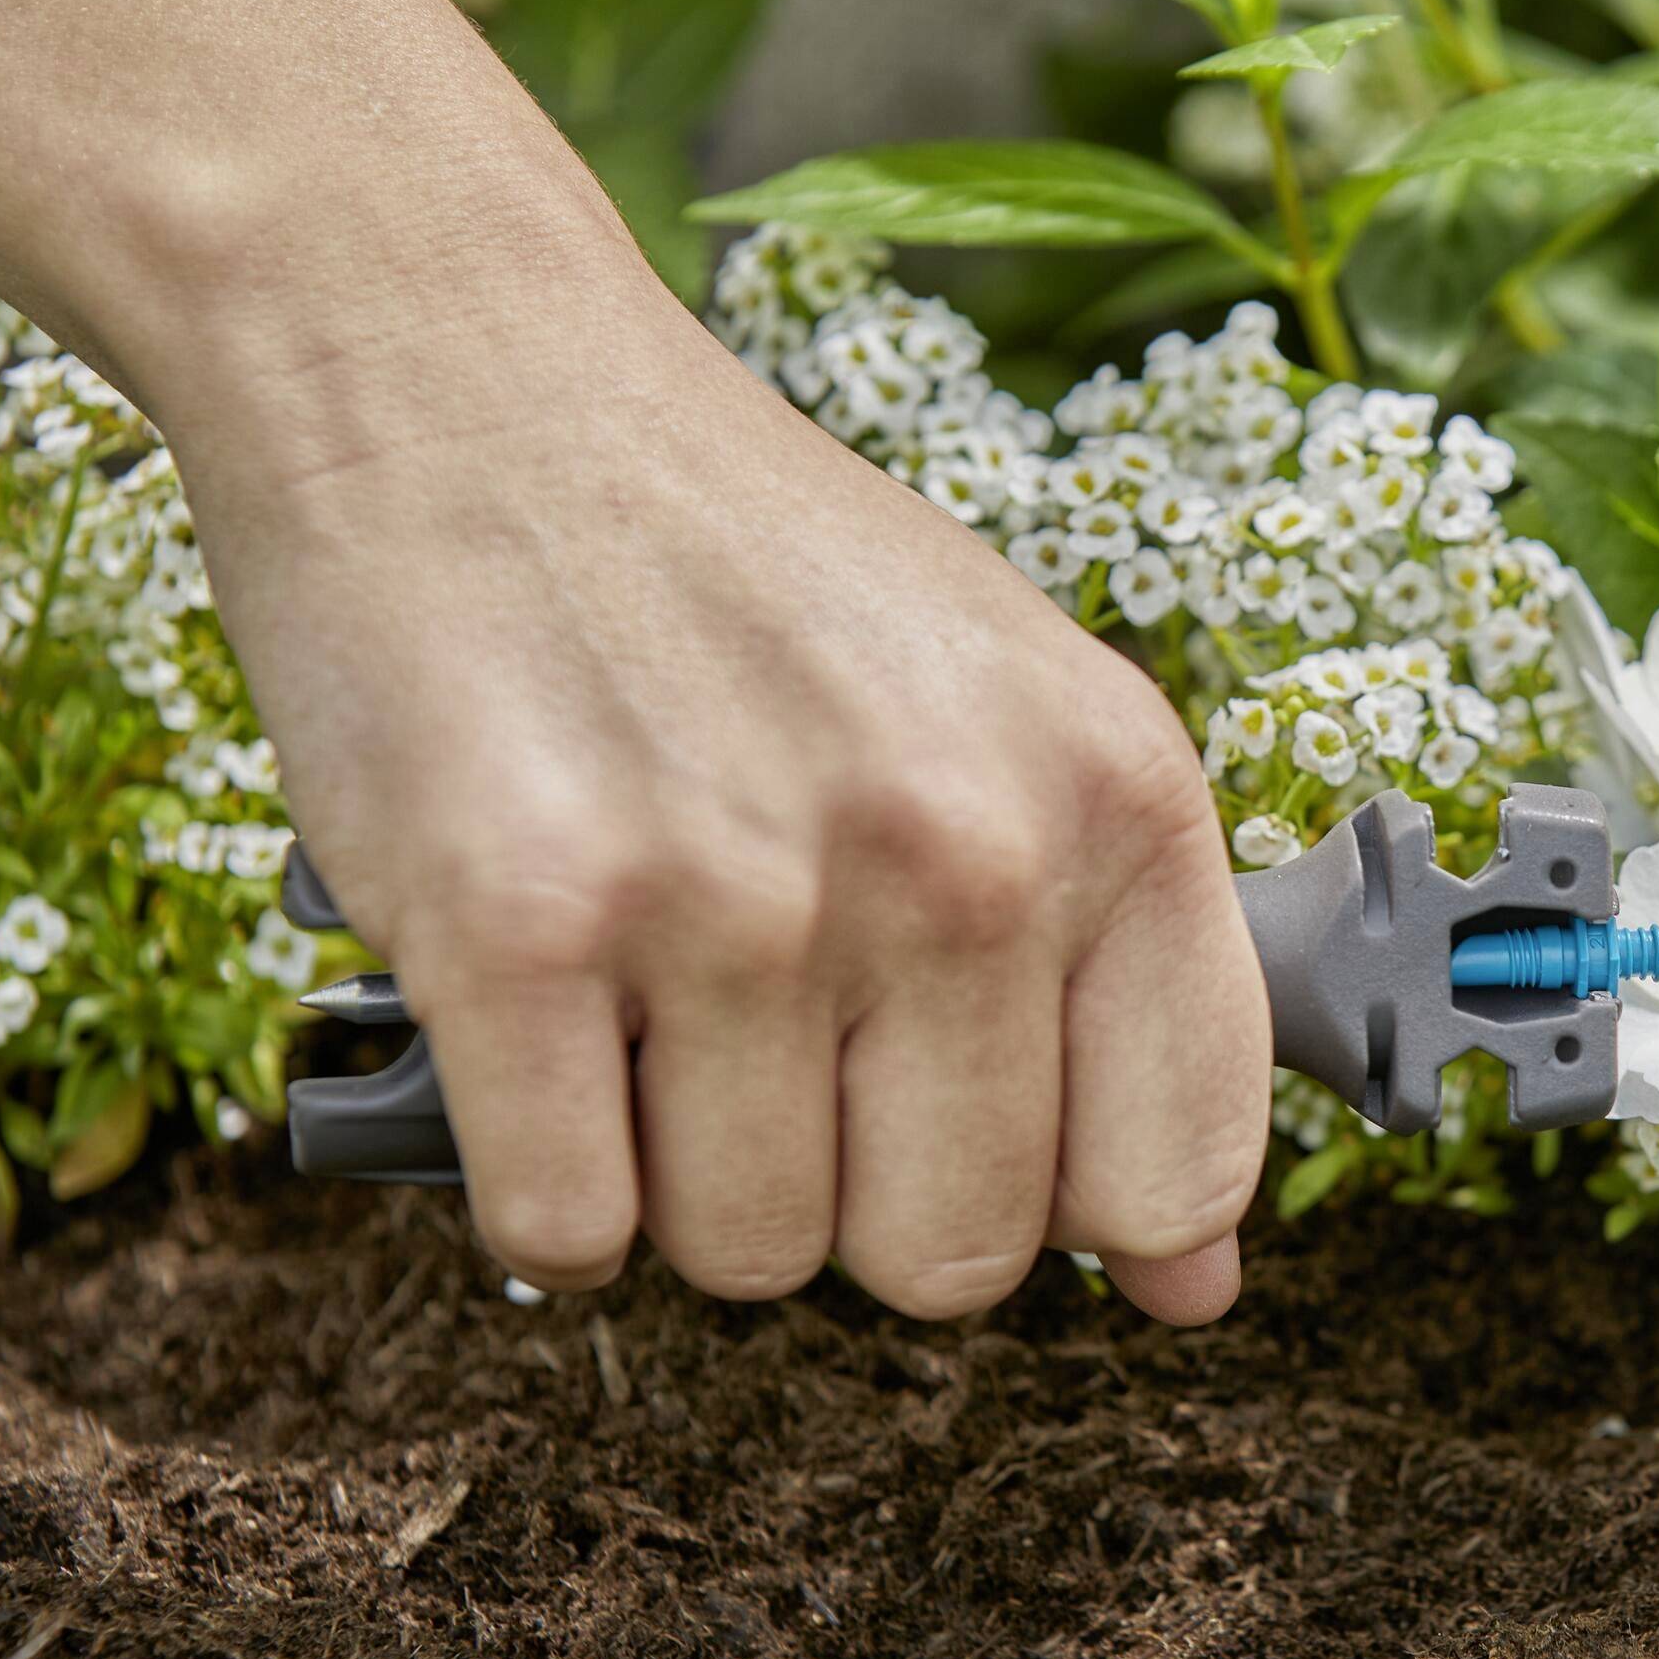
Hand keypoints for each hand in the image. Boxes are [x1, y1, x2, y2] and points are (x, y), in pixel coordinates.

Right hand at [174, 260, 1269, 1322]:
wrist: (463, 372)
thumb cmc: (745, 569)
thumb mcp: (1011, 715)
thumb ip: (1125, 981)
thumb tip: (1194, 1286)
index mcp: (1115, 795)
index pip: (1171, 1172)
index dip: (1064, 1198)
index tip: (974, 1126)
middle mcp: (958, 849)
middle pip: (951, 1258)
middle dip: (856, 1191)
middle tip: (777, 1030)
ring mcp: (741, 893)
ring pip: (751, 1256)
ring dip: (684, 1170)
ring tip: (651, 978)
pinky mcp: (519, 927)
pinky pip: (570, 1234)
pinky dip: (538, 1171)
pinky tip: (542, 1017)